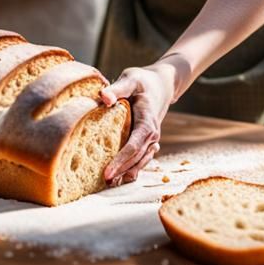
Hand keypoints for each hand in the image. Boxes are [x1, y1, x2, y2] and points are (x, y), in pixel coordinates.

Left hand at [99, 61, 178, 186]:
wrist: (161, 85)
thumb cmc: (143, 82)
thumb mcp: (131, 79)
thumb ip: (117, 88)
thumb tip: (103, 97)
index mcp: (147, 122)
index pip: (134, 146)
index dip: (120, 161)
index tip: (107, 172)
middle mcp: (152, 135)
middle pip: (136, 159)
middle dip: (121, 172)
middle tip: (102, 183)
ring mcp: (151, 141)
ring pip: (139, 163)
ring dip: (125, 174)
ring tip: (108, 185)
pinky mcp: (147, 143)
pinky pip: (140, 160)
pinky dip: (130, 169)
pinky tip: (117, 177)